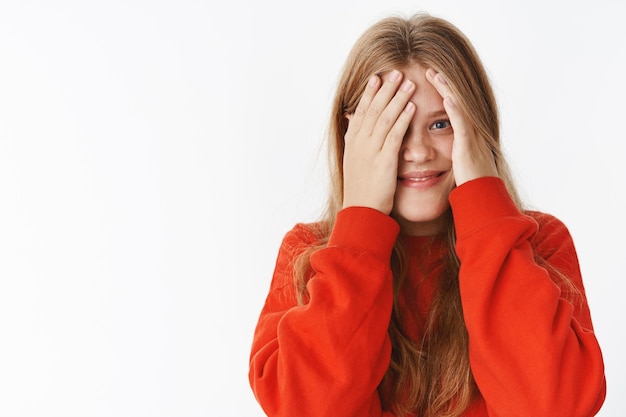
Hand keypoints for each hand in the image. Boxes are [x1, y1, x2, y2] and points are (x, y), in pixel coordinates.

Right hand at [342, 70, 415, 213]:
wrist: (361, 211)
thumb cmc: (360, 189)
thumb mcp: (354, 163)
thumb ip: (356, 143)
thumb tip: (354, 126)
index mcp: (352, 142)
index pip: (361, 111)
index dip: (369, 93)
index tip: (377, 77)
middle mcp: (360, 142)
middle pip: (373, 108)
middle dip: (385, 89)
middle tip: (396, 71)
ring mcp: (371, 150)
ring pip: (384, 117)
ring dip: (397, 98)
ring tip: (408, 82)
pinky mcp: (384, 160)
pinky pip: (394, 134)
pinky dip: (403, 118)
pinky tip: (412, 106)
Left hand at [425, 69, 496, 185]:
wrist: (481, 197)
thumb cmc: (468, 181)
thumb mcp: (457, 161)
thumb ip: (450, 149)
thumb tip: (438, 145)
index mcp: (465, 133)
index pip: (452, 105)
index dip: (441, 90)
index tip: (427, 77)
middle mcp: (470, 131)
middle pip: (456, 100)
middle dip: (443, 83)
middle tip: (428, 68)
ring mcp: (471, 137)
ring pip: (459, 107)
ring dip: (447, 89)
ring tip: (434, 74)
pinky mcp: (468, 146)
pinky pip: (462, 124)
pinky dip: (455, 110)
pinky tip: (446, 98)